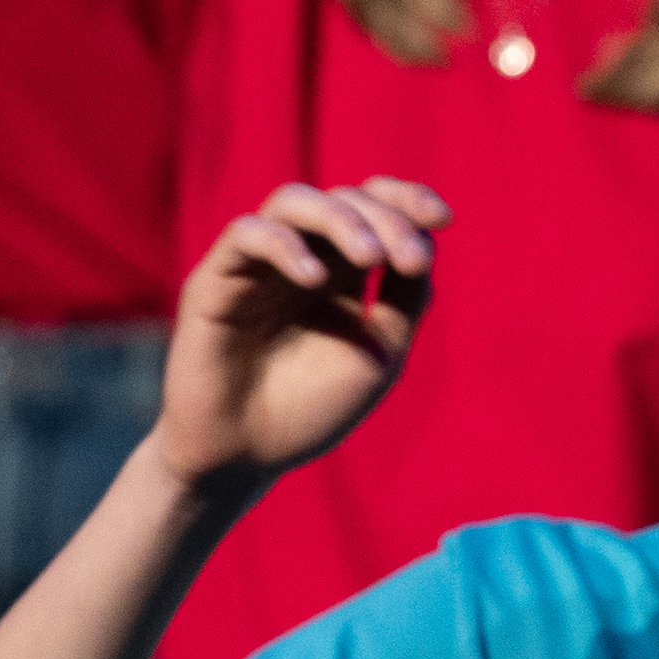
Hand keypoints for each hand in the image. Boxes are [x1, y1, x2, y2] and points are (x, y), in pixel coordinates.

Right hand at [153, 179, 438, 488]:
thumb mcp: (378, 354)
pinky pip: (246, 235)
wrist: (245, 459)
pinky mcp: (215, 279)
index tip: (443, 219)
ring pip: (294, 202)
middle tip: (410, 260)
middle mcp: (299, 257)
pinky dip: (285, 246)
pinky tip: (315, 279)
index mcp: (341, 271)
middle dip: (386, 219)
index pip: (374, 207)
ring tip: (370, 257)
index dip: (408, 200)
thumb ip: (403, 299)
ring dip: (340, 220)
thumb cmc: (311, 410)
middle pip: (343, 199)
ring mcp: (256, 264)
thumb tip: (426, 243)